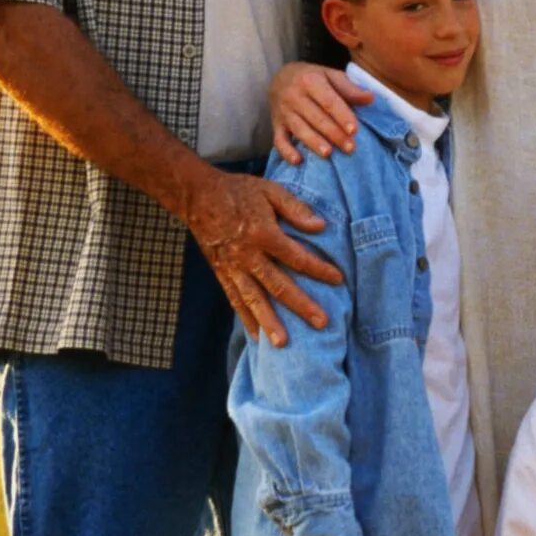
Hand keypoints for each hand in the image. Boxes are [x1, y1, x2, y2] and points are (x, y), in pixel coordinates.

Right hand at [187, 169, 340, 343]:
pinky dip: (245, 319)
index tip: (339, 279)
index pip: (296, 256)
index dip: (318, 269)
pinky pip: (235, 300)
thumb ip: (295, 209)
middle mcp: (247, 255)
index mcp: (262, 233)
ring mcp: (232, 268)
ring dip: (268, 322)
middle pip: (277, 284)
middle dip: (300, 305)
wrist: (196, 196)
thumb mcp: (270, 190)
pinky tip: (256, 337)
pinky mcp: (221, 274)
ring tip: (282, 344)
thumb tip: (321, 226)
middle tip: (321, 322)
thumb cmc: (238, 191)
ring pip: (253, 299)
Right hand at [269, 60, 373, 164]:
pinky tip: (298, 161)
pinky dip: (286, 151)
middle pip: (316, 118)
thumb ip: (349, 88)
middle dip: (334, 134)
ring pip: (299, 129)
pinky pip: (279, 140)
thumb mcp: (331, 75)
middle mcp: (294, 96)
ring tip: (328, 154)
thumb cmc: (313, 78)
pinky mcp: (276, 124)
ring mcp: (283, 111)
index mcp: (310, 81)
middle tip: (350, 148)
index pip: (328, 101)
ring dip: (314, 143)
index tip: (354, 130)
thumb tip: (370, 98)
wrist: (281, 77)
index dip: (342, 116)